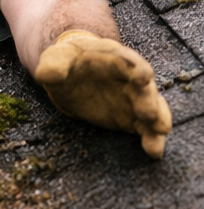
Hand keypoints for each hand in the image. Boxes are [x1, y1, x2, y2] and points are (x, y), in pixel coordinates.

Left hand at [34, 29, 171, 157]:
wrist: (71, 73)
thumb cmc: (67, 61)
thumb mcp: (56, 58)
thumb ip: (54, 65)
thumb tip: (47, 75)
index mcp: (113, 57)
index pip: (127, 60)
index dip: (135, 67)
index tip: (142, 76)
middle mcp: (130, 77)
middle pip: (143, 87)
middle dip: (148, 99)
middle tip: (148, 113)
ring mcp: (133, 98)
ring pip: (151, 108)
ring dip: (157, 120)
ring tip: (160, 132)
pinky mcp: (131, 117)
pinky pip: (145, 128)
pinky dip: (151, 138)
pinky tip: (154, 151)